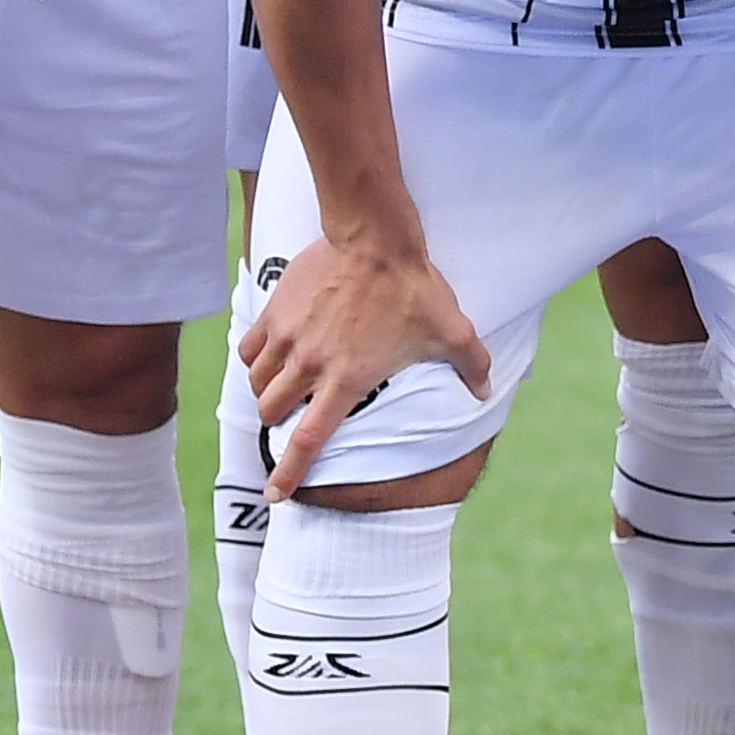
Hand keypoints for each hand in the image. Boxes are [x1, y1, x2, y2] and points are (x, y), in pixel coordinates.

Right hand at [241, 224, 492, 500]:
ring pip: (258, 383)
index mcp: (347, 380)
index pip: (308, 440)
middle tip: (291, 420)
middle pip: (273, 413)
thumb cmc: (414, 287)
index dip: (289, 472)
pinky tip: (268, 359)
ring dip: (266, 394)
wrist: (375, 238)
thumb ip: (471, 364)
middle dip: (279, 424)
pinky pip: (249, 350)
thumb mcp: (451, 330)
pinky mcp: (274, 313)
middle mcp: (310, 365)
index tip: (274, 495)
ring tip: (280, 390)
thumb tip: (484, 391)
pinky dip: (255, 361)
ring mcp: (288, 339)